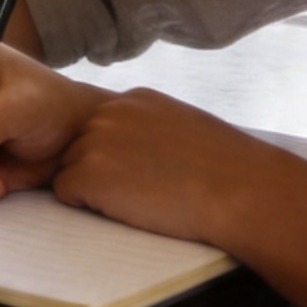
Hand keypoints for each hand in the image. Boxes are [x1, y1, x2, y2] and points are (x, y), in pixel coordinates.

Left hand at [53, 88, 300, 246]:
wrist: (241, 191)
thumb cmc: (225, 169)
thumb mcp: (183, 125)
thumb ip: (149, 126)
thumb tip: (133, 145)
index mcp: (133, 98)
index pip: (99, 125)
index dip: (114, 154)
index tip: (141, 171)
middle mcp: (108, 112)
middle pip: (78, 145)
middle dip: (99, 169)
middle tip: (140, 189)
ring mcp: (94, 140)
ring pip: (69, 168)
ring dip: (93, 188)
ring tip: (138, 199)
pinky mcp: (88, 174)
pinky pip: (66, 192)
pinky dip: (87, 205)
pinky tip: (126, 208)